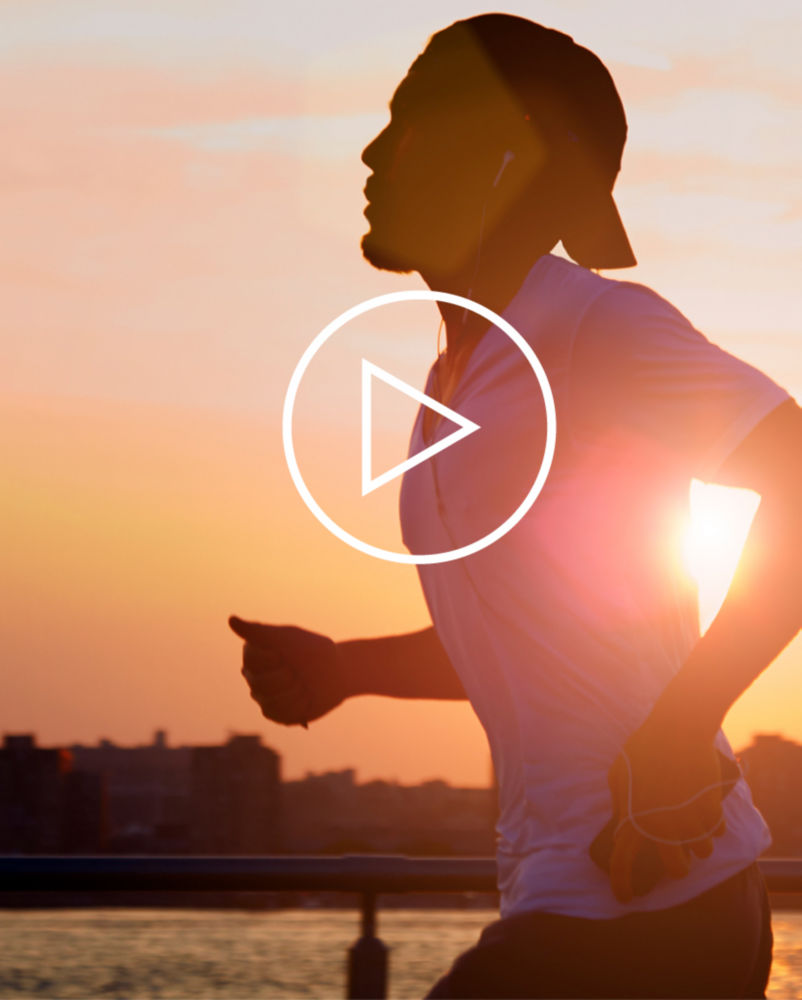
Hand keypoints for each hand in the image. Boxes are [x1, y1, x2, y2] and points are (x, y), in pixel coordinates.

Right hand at [229, 616, 347, 726]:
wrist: (338, 673)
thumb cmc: (313, 651)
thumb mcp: (289, 638)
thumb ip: (259, 632)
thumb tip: (230, 620)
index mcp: (253, 653)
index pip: (252, 660)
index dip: (275, 657)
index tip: (287, 653)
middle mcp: (252, 674)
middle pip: (260, 683)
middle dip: (287, 677)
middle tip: (298, 671)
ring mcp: (261, 695)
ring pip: (270, 701)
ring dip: (295, 692)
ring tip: (303, 684)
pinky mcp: (274, 713)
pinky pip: (280, 714)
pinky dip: (299, 705)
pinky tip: (304, 698)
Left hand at [607, 720, 730, 902]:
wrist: (677, 729)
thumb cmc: (643, 746)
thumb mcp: (618, 772)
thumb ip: (619, 801)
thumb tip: (620, 821)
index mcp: (634, 817)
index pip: (622, 860)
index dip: (622, 884)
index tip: (625, 898)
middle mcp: (661, 826)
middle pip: (677, 870)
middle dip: (678, 867)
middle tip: (677, 855)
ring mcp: (688, 820)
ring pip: (703, 852)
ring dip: (699, 842)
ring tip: (693, 824)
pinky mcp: (710, 810)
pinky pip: (718, 831)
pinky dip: (715, 825)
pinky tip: (708, 813)